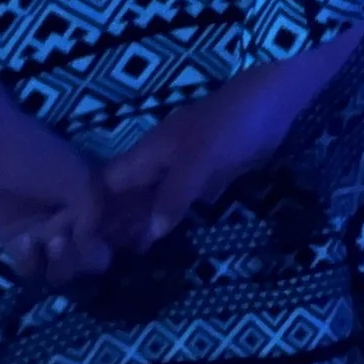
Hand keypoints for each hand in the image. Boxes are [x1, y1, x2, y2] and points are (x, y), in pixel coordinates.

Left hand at [0, 115, 109, 286]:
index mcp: (92, 197)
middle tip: (72, 243)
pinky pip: (32, 267)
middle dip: (84, 259)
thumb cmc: (40, 160)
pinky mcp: (17, 244)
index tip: (105, 248)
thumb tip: (94, 248)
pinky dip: (31, 260)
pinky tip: (25, 241)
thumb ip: (95, 217)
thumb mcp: (81, 181)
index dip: (110, 243)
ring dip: (61, 262)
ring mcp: (44, 232)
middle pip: (88, 255)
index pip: (111, 230)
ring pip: (62, 266)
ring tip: (51, 243)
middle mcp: (72, 218)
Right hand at [99, 70, 306, 252]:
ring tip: (130, 260)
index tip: (84, 245)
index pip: (111, 183)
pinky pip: (186, 199)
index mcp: (151, 152)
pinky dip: (176, 218)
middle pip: (132, 194)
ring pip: (158, 198)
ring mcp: (189, 165)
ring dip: (146, 223)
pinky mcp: (214, 173)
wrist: (278, 98)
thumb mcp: (200, 159)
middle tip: (105, 264)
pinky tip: (170, 240)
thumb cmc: (232, 123)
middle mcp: (163, 160)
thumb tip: (148, 234)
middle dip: (118, 222)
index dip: (95, 210)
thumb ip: (174, 195)